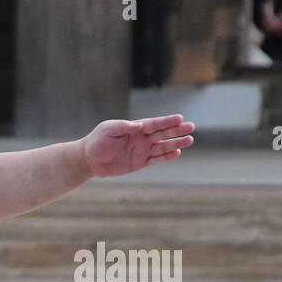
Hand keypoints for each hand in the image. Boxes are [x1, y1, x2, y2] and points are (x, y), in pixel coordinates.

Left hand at [80, 115, 194, 176]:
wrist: (89, 159)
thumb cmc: (98, 141)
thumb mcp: (108, 130)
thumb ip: (123, 127)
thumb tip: (138, 126)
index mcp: (136, 128)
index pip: (154, 123)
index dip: (167, 121)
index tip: (179, 118)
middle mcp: (142, 138)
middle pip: (163, 133)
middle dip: (177, 130)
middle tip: (191, 127)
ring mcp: (142, 151)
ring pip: (162, 146)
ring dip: (176, 143)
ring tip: (189, 140)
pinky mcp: (139, 163)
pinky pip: (155, 160)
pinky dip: (165, 157)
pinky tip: (176, 153)